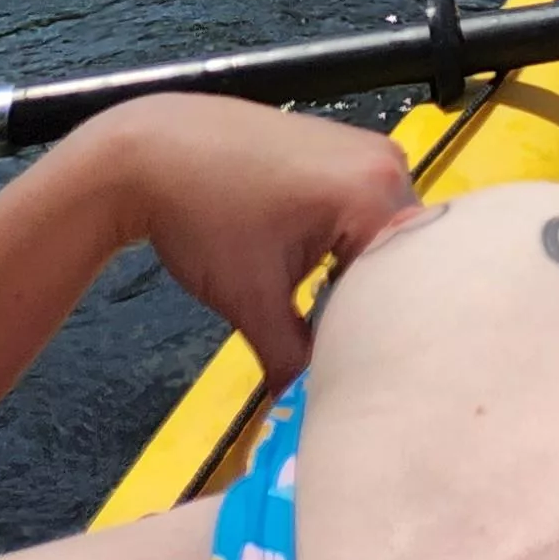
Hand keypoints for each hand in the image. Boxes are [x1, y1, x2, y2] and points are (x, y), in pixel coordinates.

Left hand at [75, 97, 423, 385]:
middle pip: (402, 258)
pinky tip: (315, 279)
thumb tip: (308, 409)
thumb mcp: (250, 300)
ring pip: (384, 237)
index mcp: (375, 190)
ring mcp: (366, 150)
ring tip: (327, 321)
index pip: (406, 282)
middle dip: (372, 307)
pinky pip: (366, 211)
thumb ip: (292, 362)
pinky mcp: (342, 151)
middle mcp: (388, 161)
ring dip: (358, 279)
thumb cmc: (202, 217)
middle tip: (343, 354)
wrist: (151, 152)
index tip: (356, 371)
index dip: (380, 332)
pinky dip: (345, 249)